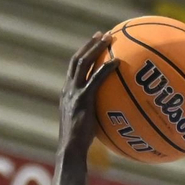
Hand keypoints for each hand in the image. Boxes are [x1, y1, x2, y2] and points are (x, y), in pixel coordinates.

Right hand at [58, 32, 117, 157]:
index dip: (84, 53)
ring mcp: (74, 94)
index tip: (95, 43)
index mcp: (67, 93)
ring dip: (96, 49)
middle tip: (103, 34)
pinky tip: (117, 62)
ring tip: (109, 38)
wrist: (70, 149)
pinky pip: (95, 80)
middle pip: (77, 60)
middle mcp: (68, 89)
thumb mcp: (86, 123)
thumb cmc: (81, 142)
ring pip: (83, 64)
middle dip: (90, 45)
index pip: (74, 68)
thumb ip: (95, 112)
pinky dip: (105, 69)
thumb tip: (113, 111)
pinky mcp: (82, 100)